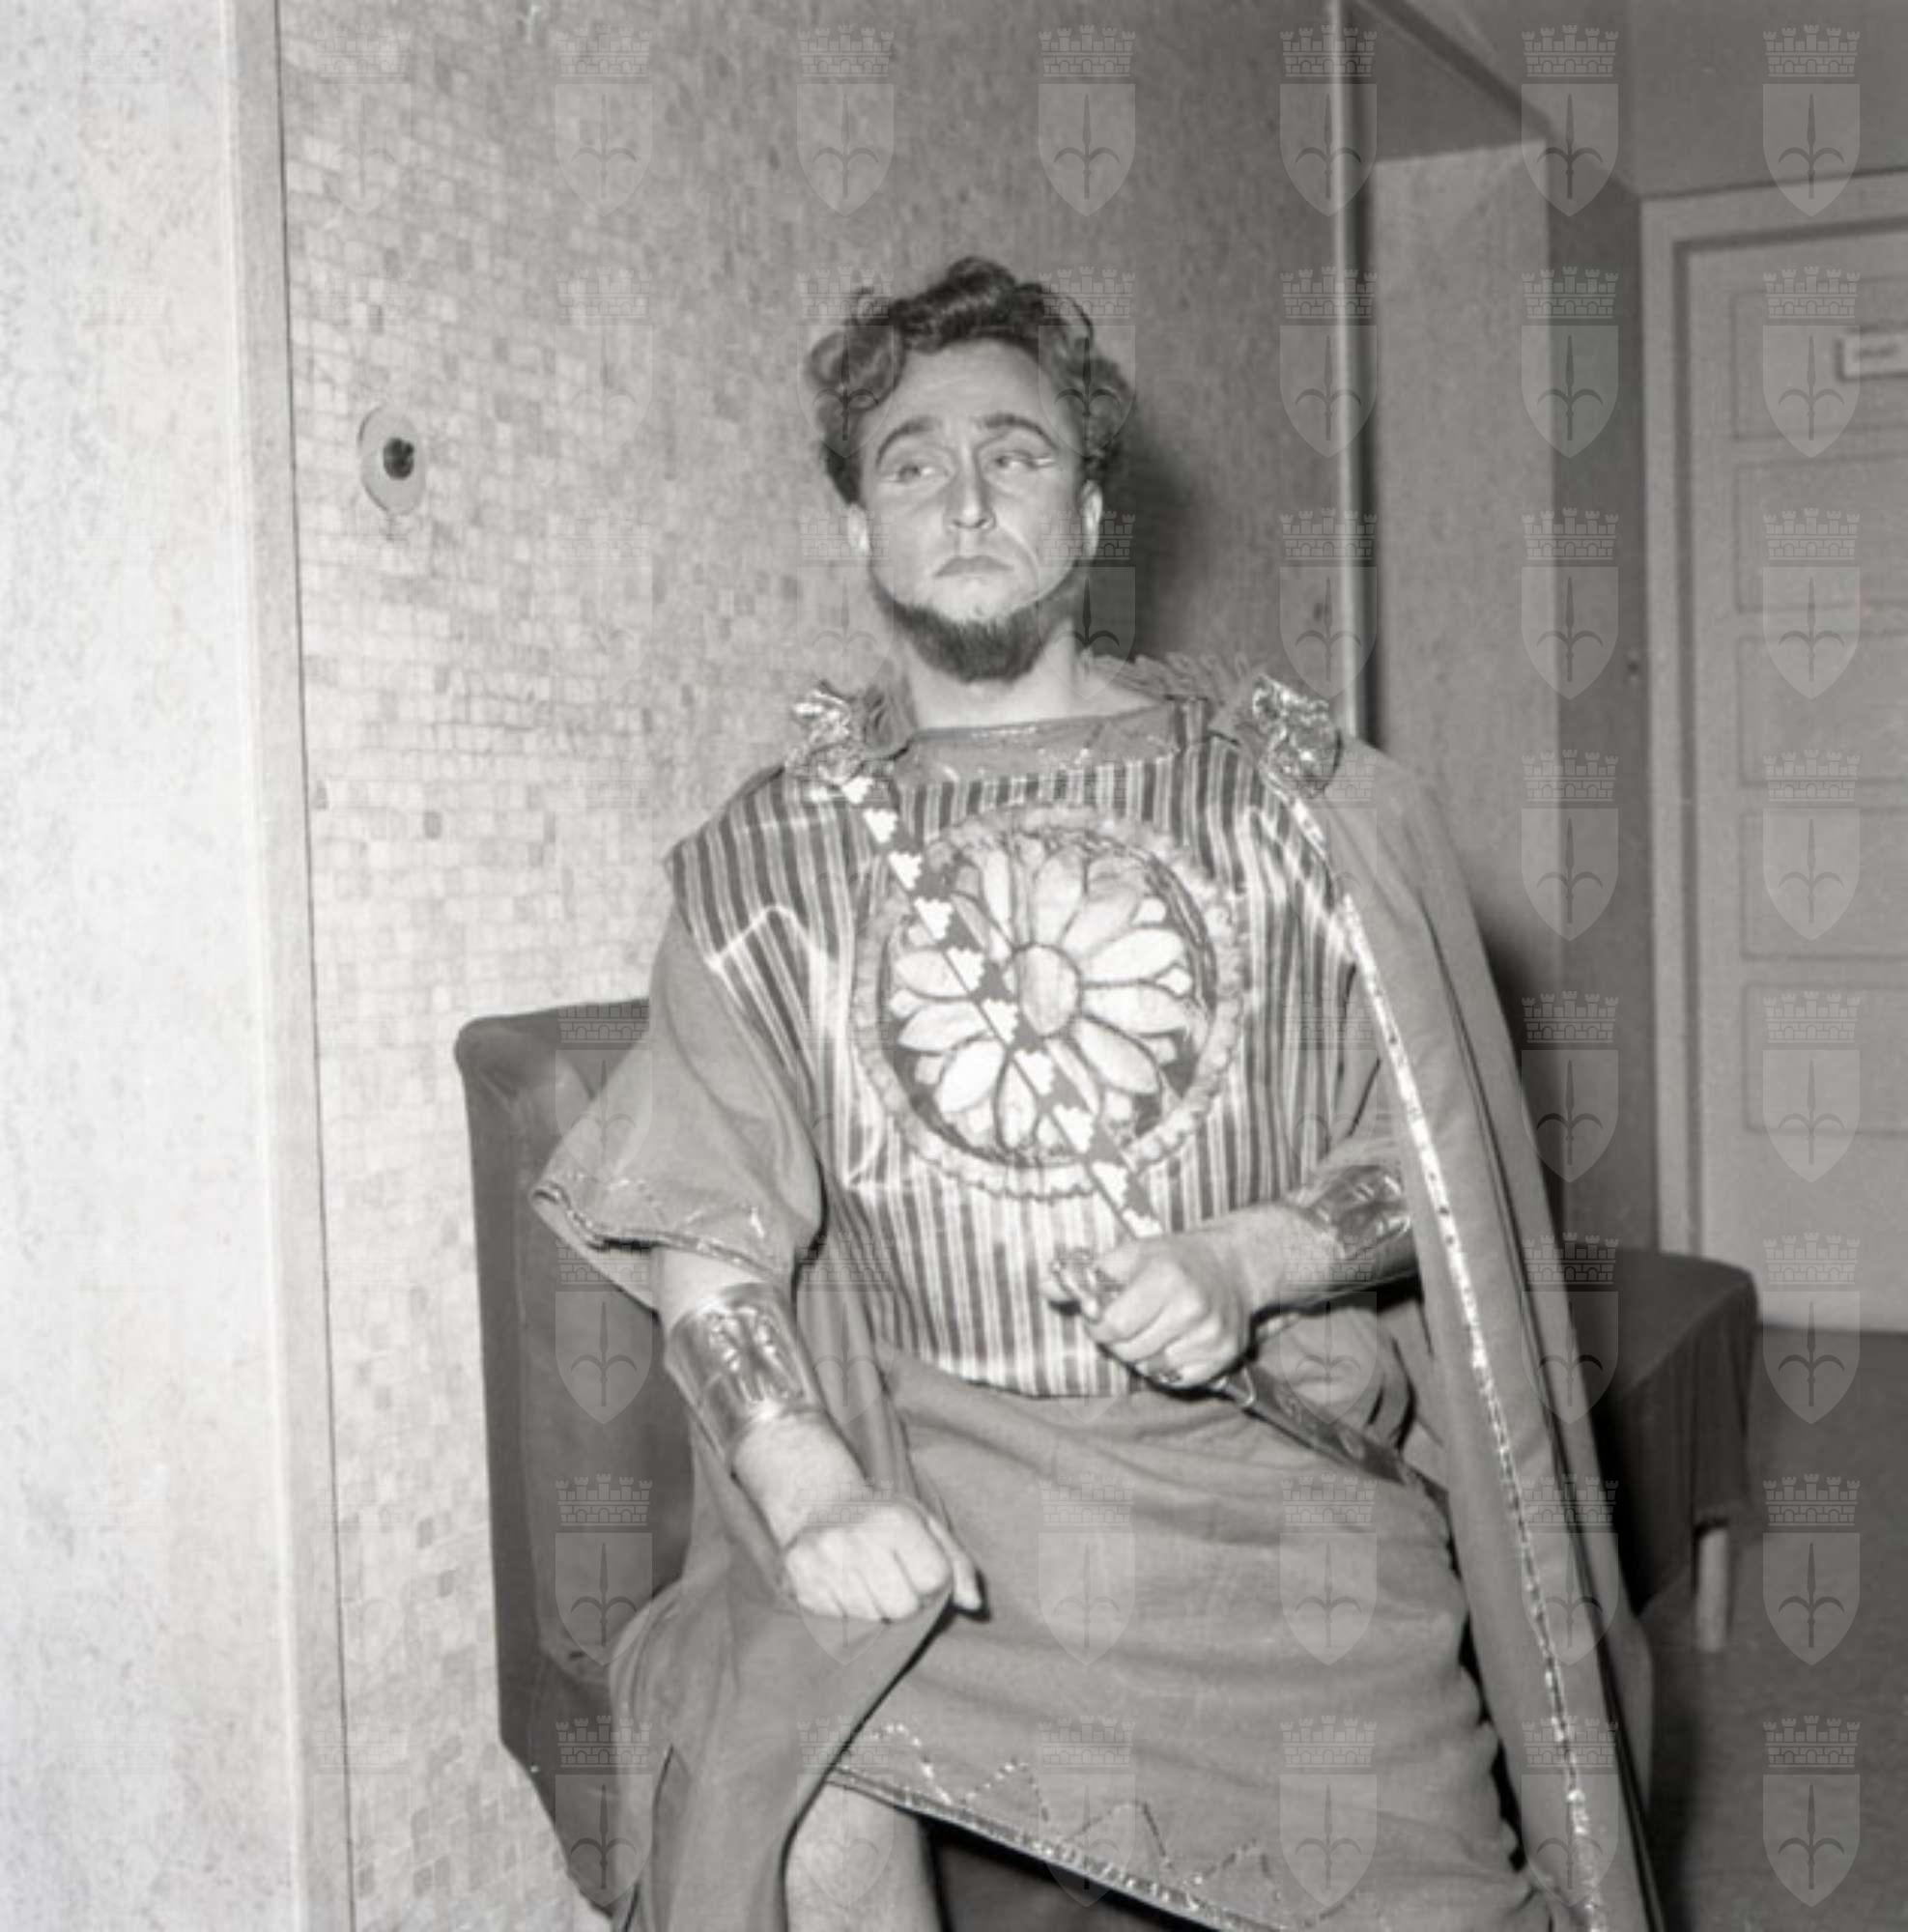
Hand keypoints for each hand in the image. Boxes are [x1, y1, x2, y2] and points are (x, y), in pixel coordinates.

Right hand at [778, 1484, 983, 1621]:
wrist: (817, 1500)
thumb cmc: (881, 1519)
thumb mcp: (925, 1526)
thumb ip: (957, 1564)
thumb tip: (974, 1605)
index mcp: (897, 1521)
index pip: (933, 1582)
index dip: (930, 1585)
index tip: (916, 1571)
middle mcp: (860, 1539)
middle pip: (902, 1608)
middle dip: (904, 1603)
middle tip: (890, 1581)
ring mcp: (826, 1560)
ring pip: (870, 1619)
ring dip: (874, 1609)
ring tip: (865, 1582)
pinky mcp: (802, 1580)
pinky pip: (839, 1622)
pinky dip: (846, 1612)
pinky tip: (842, 1586)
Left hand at [1047, 1226, 1257, 1388]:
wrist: (1231, 1266)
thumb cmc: (1170, 1260)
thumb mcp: (1128, 1256)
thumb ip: (1085, 1275)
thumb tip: (1044, 1287)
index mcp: (1166, 1277)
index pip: (1114, 1325)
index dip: (1098, 1324)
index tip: (1102, 1313)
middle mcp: (1193, 1308)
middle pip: (1129, 1350)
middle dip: (1118, 1340)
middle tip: (1129, 1320)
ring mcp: (1211, 1336)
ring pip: (1150, 1368)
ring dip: (1141, 1354)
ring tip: (1152, 1328)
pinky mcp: (1224, 1358)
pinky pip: (1175, 1380)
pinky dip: (1166, 1367)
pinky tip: (1172, 1343)